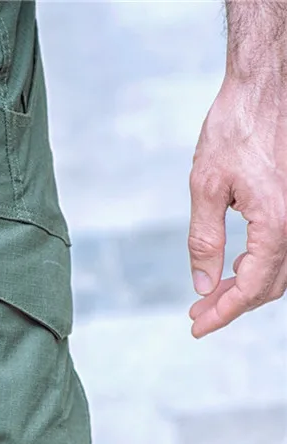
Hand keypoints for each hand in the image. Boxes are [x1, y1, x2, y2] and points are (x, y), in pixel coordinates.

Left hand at [187, 78, 286, 337]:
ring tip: (211, 295)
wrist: (268, 85)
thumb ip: (204, 241)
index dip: (223, 314)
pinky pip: (285, 248)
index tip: (196, 328)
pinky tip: (236, 266)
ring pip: (280, 270)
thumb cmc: (235, 127)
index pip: (252, 288)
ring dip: (246, 287)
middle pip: (270, 286)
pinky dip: (261, 265)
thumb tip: (203, 285)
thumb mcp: (205, 186)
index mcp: (277, 222)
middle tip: (197, 314)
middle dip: (232, 305)